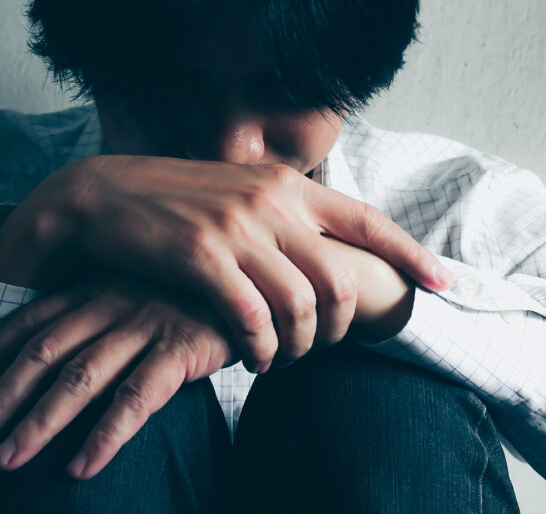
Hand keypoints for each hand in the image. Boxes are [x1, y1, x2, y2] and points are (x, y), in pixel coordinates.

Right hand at [0, 155, 451, 371]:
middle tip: (324, 346)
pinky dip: (264, 350)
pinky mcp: (203, 257)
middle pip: (342, 279)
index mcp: (290, 185)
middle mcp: (274, 201)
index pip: (368, 219)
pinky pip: (255, 319)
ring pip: (303, 306)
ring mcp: (239, 228)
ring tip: (285, 359)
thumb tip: (329, 253)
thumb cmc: (179, 203)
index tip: (443, 283)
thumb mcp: (242, 194)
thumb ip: (287, 215)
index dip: (410, 253)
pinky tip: (255, 360)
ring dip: (301, 346)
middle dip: (343, 327)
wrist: (102, 196)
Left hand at [0, 274, 234, 479]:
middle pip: (44, 353)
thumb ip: (112, 311)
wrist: (268, 283)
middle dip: (1, 400)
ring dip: (38, 422)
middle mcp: (118, 299)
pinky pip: (136, 398)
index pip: (33, 321)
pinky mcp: (184, 347)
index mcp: (104, 285)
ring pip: (80, 377)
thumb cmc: (205, 295)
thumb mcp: (150, 291)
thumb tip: (69, 351)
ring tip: (8, 461)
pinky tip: (82, 466)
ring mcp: (150, 322)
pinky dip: (105, 435)